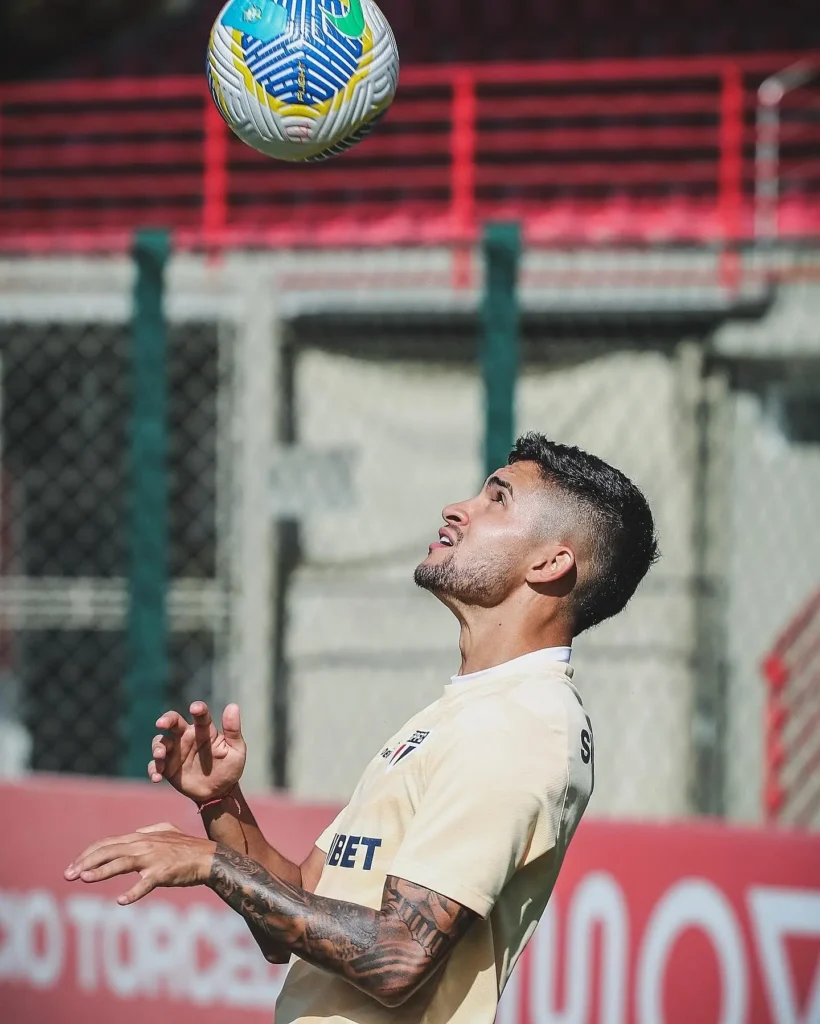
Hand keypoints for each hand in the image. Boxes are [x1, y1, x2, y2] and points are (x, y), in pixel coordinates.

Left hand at [64, 822, 215, 904]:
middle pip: (109, 851)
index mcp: (141, 837)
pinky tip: (121, 901)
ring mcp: (153, 858)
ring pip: (122, 863)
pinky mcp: (163, 873)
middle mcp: (144, 845)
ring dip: (102, 871)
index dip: (88, 854)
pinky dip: (133, 892)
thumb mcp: (167, 832)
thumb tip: (136, 833)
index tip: (74, 866)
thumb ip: (149, 832)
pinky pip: (146, 883)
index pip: (107, 843)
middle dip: (86, 862)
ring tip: (85, 878)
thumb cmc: (187, 847)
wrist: (208, 857)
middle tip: (68, 874)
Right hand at [149, 701, 245, 802]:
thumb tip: (233, 706)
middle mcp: (187, 737)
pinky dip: (153, 769)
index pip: (200, 716)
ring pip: (160, 742)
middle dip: (166, 720)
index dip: (198, 709)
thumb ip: (233, 730)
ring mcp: (176, 752)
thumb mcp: (236, 750)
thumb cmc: (229, 768)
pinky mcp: (168, 767)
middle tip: (160, 723)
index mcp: (204, 731)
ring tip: (160, 755)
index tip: (195, 708)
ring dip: (157, 747)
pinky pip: (155, 765)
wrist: (219, 792)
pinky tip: (157, 778)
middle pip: (173, 722)